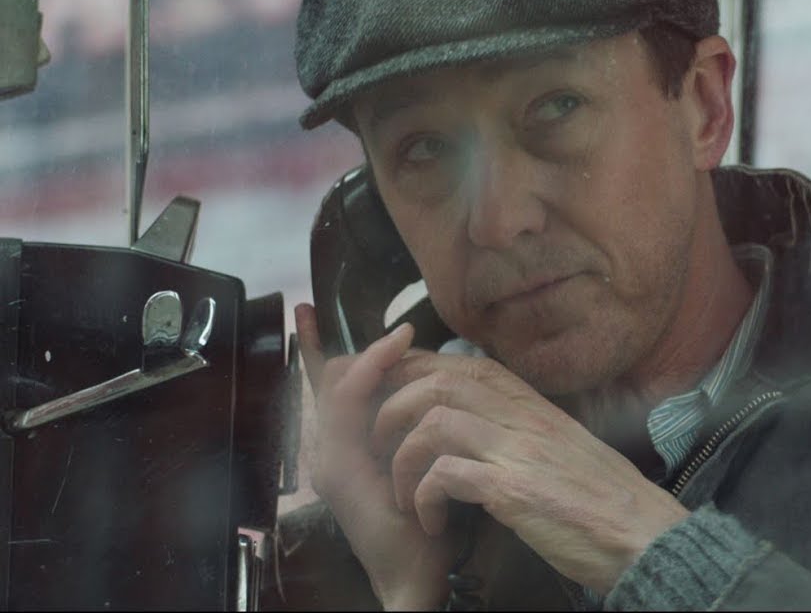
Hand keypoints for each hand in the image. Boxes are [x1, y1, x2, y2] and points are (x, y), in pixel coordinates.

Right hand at [294, 304, 453, 610]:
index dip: (318, 348)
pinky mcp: (339, 465)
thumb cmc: (426, 517)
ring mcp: (329, 456)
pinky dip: (369, 373)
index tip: (312, 313)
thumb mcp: (417, 458)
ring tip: (399, 335)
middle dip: (351, 350)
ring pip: (337, 385)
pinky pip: (348, 404)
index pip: (329, 386)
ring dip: (369, 355)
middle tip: (380, 330)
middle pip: (330, 378)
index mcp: (345, 446)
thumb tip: (420, 379)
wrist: (415, 570)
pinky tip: (392, 350)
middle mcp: (328, 447)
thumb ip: (406, 423)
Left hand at [369, 352, 691, 594]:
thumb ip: (524, 426)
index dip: (415, 372)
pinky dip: (424, 497)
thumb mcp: (563, 445)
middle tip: (381, 446)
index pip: (462, 364)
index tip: (392, 397)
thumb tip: (485, 419)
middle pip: (438, 381)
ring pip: (432, 422)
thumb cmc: (603, 498)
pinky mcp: (513, 490)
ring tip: (402, 493)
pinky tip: (432, 521)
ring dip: (401, 459)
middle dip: (393, 408)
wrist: (644, 535)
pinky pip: (444, 475)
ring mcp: (518, 450)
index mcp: (533, 404)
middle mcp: (524, 416)